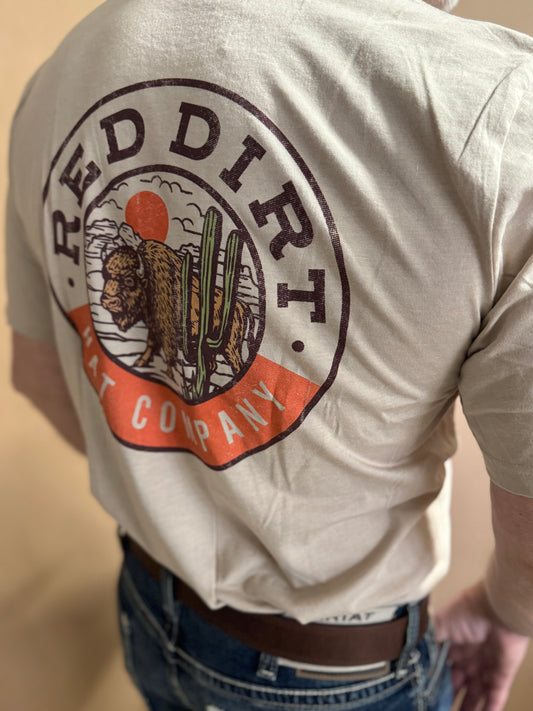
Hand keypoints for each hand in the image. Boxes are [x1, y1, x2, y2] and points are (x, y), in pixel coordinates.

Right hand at [434, 582, 529, 710]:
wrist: (497, 609)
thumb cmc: (467, 611)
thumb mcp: (439, 624)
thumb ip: (427, 640)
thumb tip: (409, 652)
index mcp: (452, 644)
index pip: (441, 669)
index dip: (435, 682)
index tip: (426, 695)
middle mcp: (468, 658)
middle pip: (458, 684)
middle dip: (450, 698)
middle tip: (439, 709)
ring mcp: (486, 667)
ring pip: (476, 695)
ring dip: (469, 709)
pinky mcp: (502, 675)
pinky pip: (496, 698)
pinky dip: (490, 709)